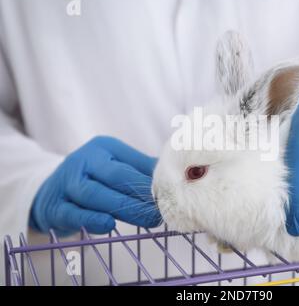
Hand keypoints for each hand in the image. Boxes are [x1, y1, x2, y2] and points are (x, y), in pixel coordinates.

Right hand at [30, 136, 161, 235]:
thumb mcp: (115, 164)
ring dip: (124, 209)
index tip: (170, 194)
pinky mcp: (55, 207)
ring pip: (95, 195)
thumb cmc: (94, 177)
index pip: (130, 163)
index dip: (151, 180)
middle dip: (141, 195)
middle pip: (115, 177)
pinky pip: (73, 214)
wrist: (50, 190)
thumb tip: (174, 176)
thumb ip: (141, 170)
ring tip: (148, 221)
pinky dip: (91, 220)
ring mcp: (66, 183)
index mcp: (103, 148)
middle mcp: (83, 161)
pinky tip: (108, 225)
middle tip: (162, 211)